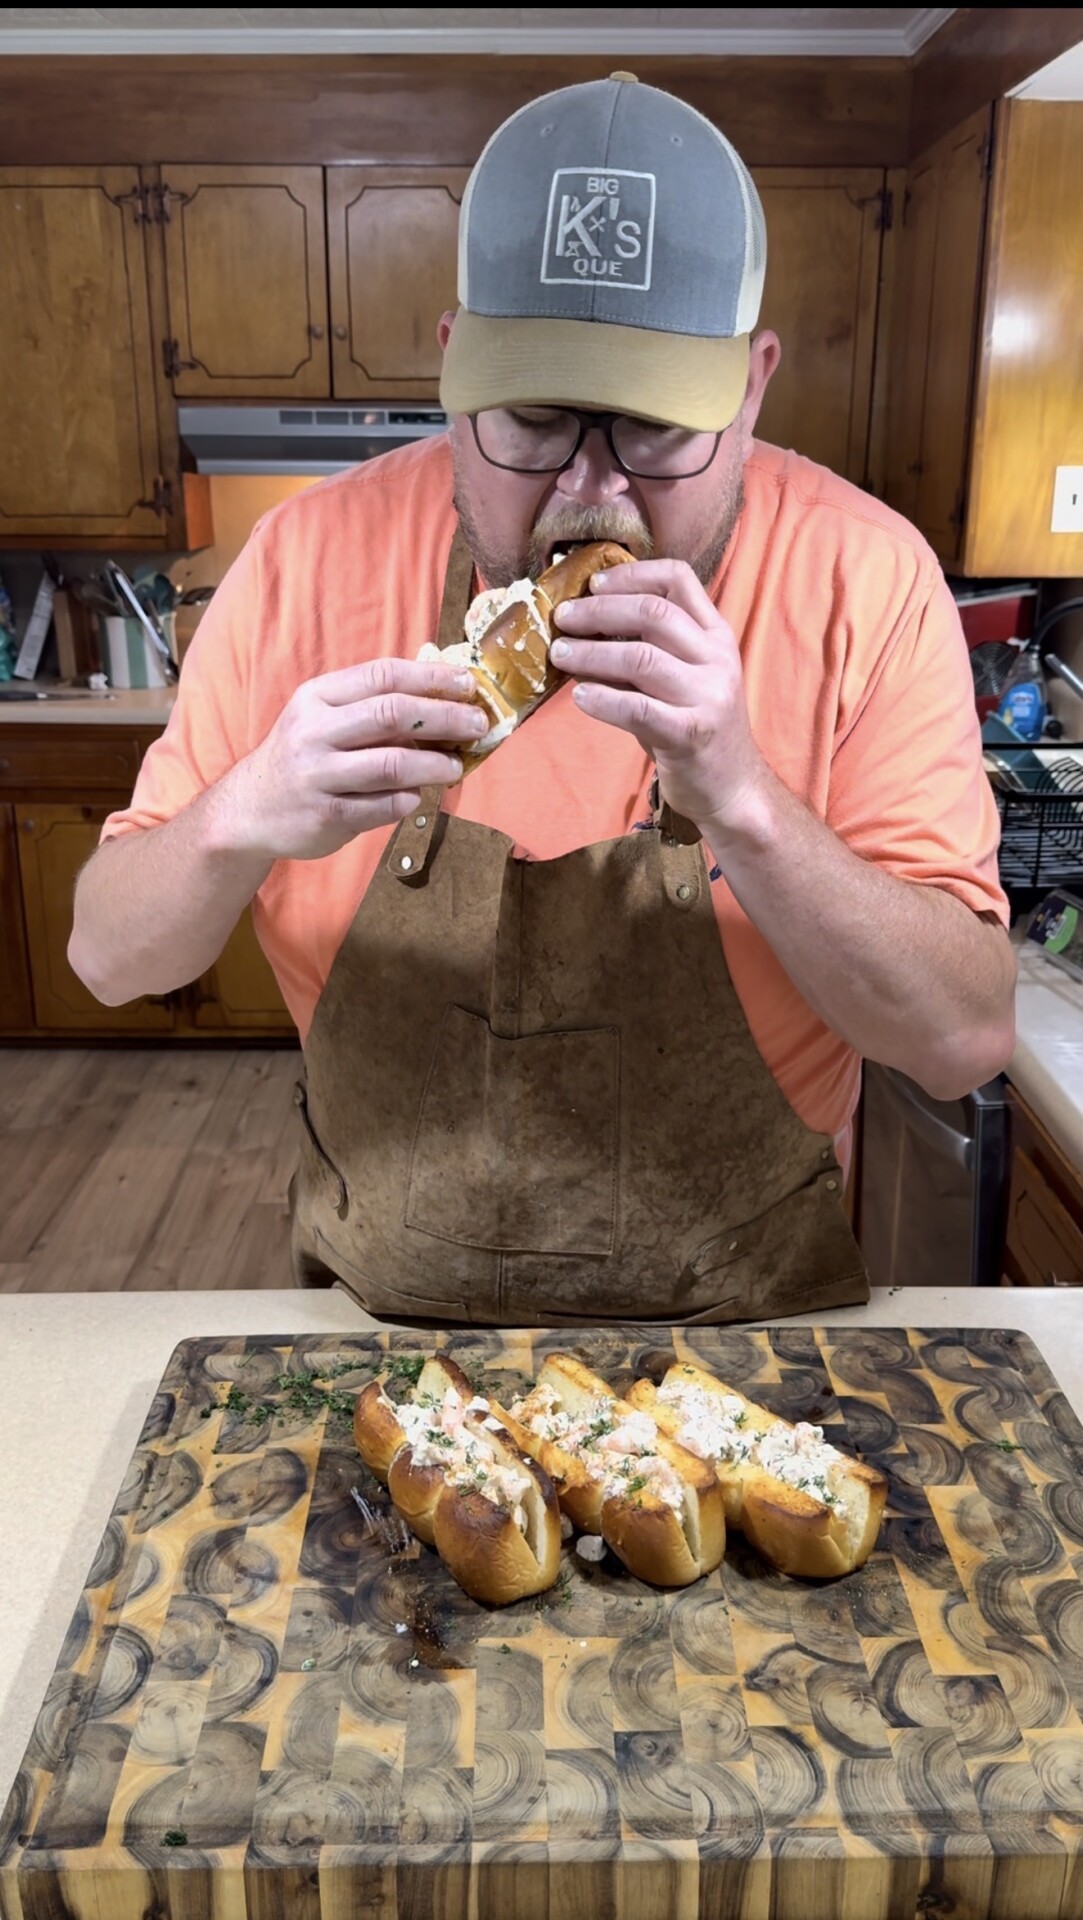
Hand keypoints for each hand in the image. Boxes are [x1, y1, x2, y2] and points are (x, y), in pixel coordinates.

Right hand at [223, 657, 487, 860]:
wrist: (250, 808)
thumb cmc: (303, 756)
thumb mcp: (323, 717)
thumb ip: (372, 702)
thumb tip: (440, 684)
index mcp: (318, 697)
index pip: (383, 675)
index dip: (432, 678)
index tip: (469, 684)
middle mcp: (314, 731)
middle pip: (392, 714)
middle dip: (445, 717)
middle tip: (478, 725)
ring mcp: (318, 775)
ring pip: (392, 764)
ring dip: (434, 765)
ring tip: (456, 767)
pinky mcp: (325, 815)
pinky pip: (382, 806)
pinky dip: (408, 800)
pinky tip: (417, 796)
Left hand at [550, 558, 769, 834]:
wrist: (731, 788)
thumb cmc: (694, 728)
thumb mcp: (683, 677)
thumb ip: (650, 648)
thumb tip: (584, 624)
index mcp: (716, 636)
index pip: (679, 580)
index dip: (632, 574)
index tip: (594, 582)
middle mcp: (717, 658)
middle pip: (653, 614)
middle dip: (600, 610)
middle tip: (562, 618)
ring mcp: (708, 695)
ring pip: (641, 657)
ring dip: (592, 652)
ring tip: (560, 654)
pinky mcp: (691, 734)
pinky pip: (638, 708)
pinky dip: (602, 699)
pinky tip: (580, 696)